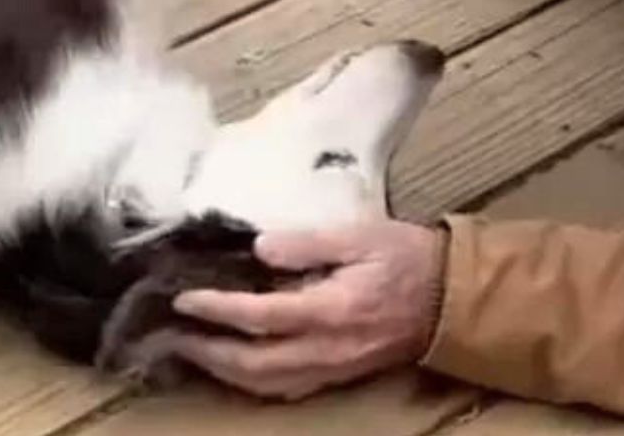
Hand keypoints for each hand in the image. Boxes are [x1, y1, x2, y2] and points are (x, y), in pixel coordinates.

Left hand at [163, 221, 447, 400]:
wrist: (451, 300)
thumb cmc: (407, 258)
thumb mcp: (362, 234)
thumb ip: (309, 242)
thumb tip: (260, 247)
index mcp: (331, 310)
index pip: (260, 317)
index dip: (218, 310)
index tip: (184, 298)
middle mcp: (326, 349)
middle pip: (252, 363)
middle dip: (207, 351)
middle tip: (172, 333)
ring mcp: (331, 368)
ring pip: (265, 383)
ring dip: (223, 371)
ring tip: (193, 350)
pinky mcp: (337, 376)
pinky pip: (284, 388)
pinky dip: (250, 381)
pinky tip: (234, 367)